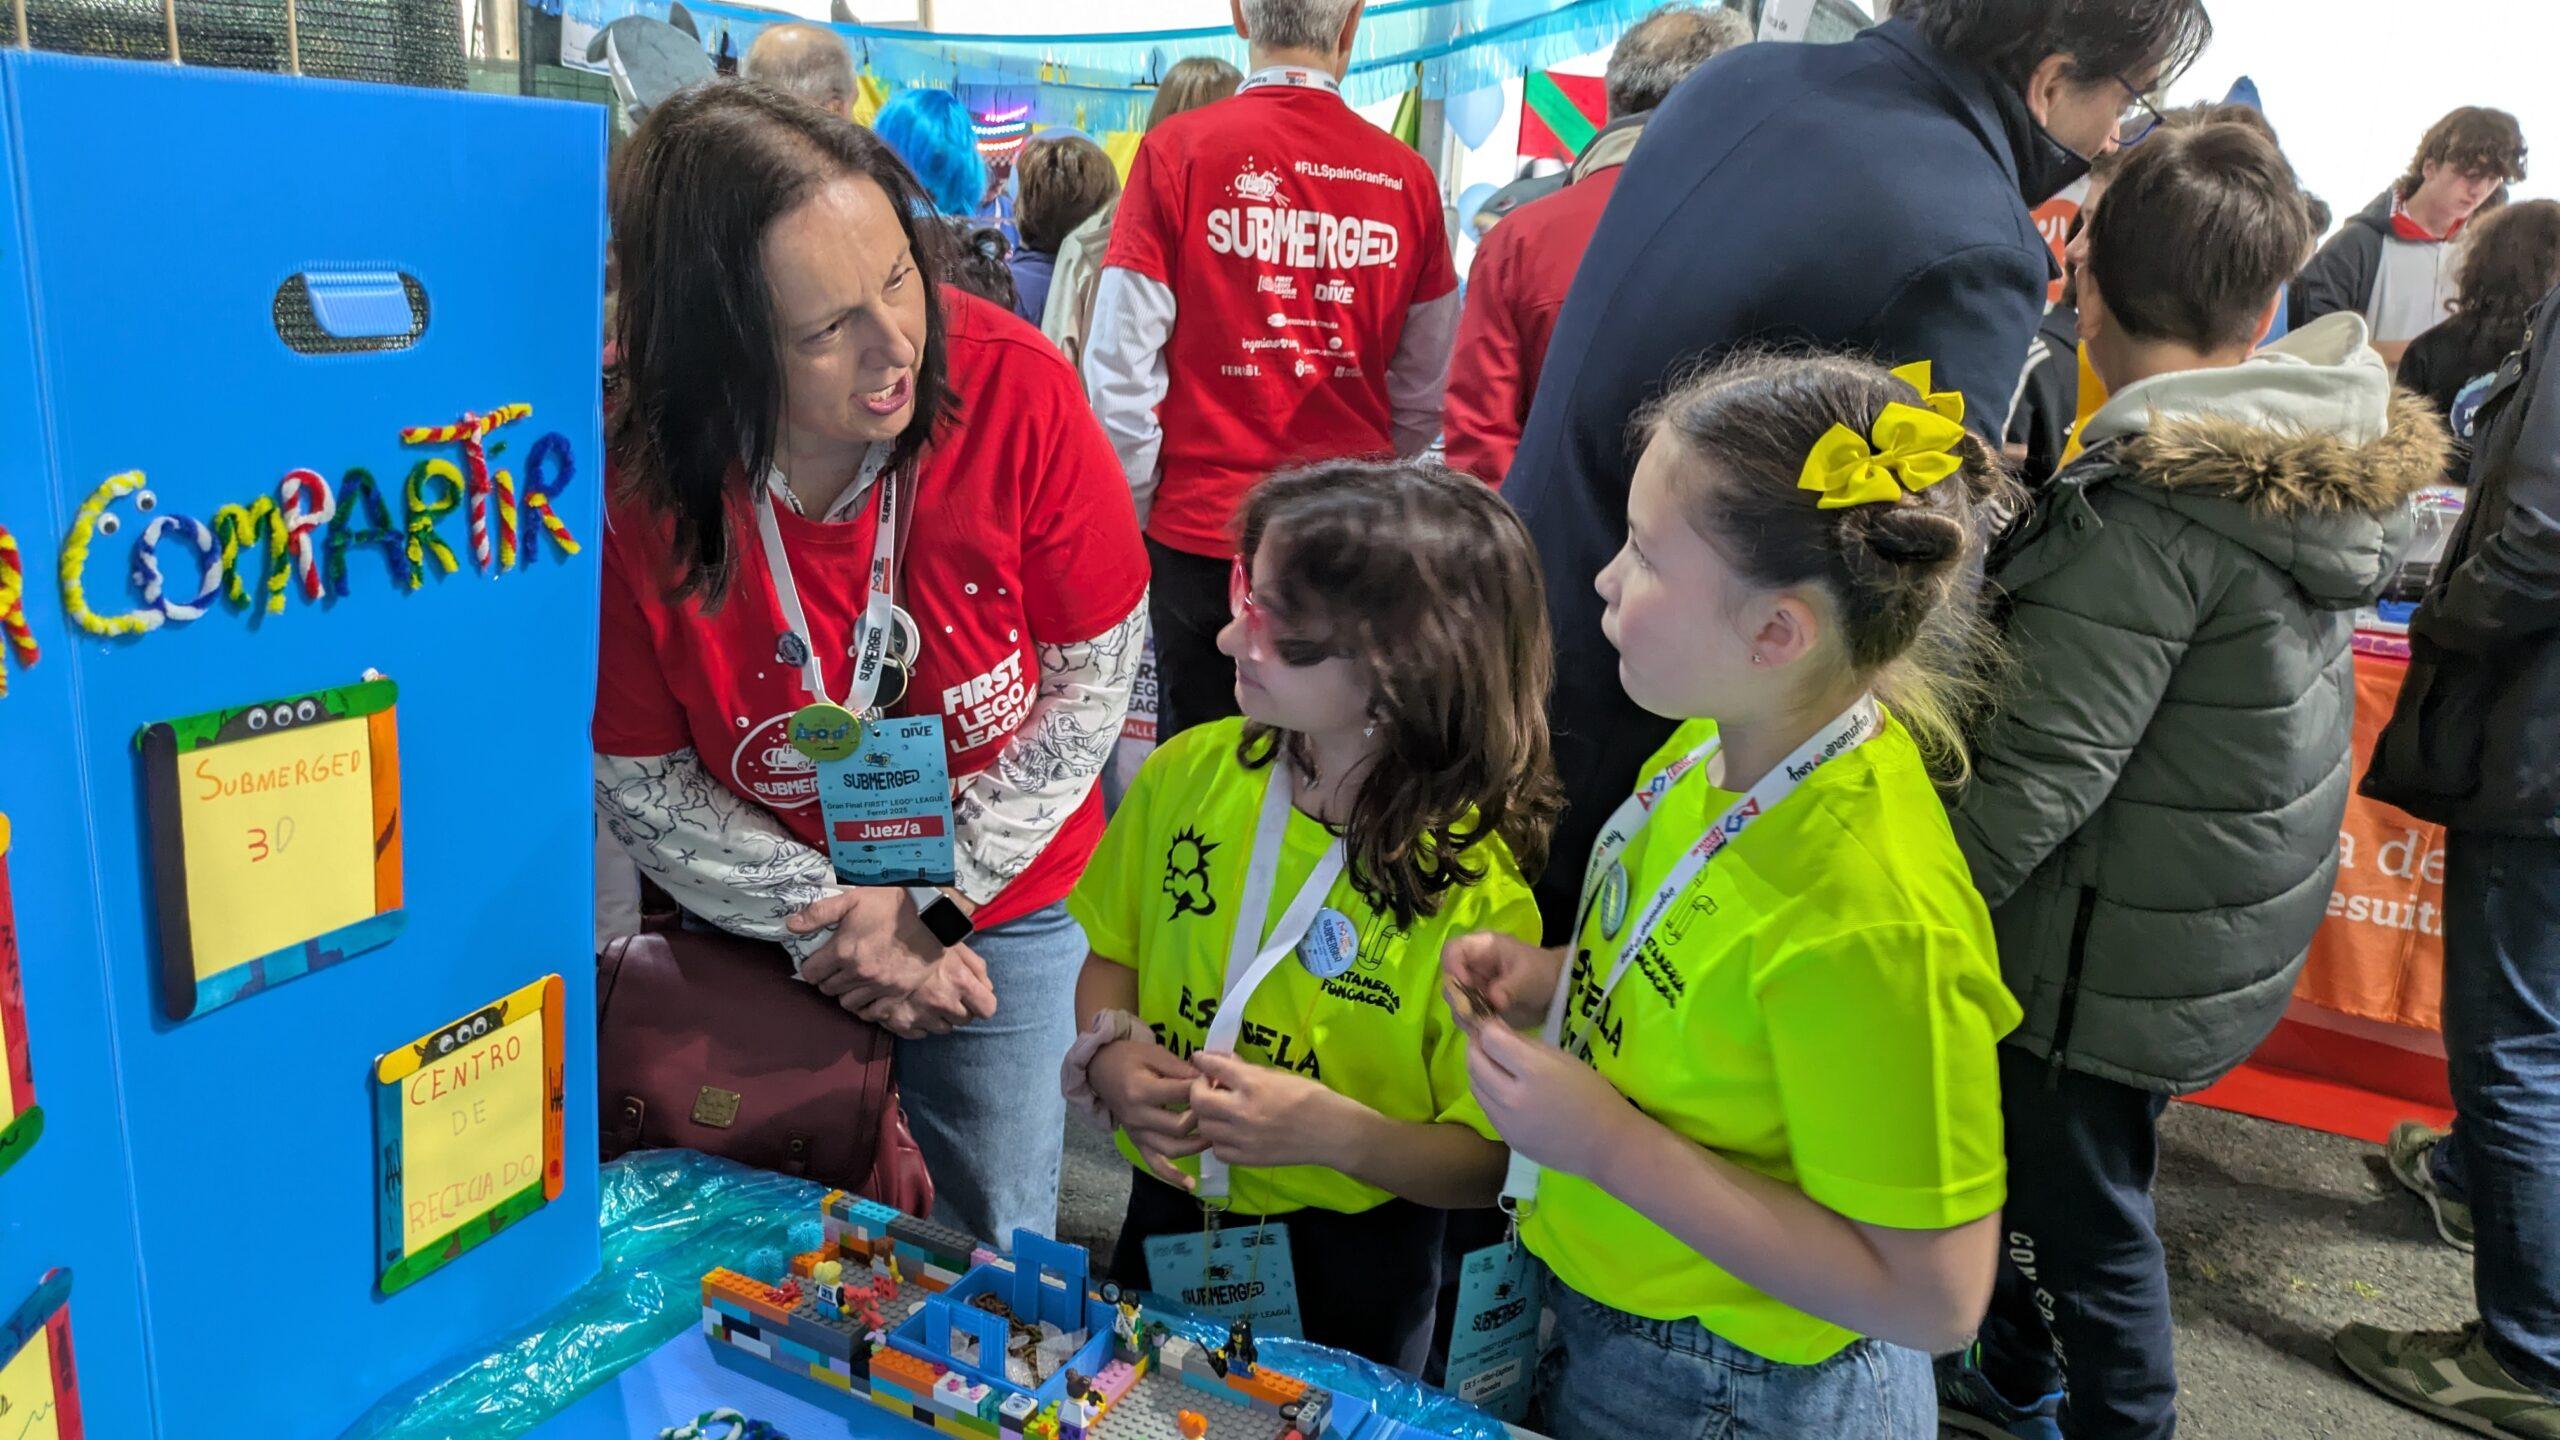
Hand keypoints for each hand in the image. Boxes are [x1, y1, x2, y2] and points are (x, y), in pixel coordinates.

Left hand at [789, 888, 948, 1008]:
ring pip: (847, 1003)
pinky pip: (872, 1013)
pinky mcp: (897, 994)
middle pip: (827, 989)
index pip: (811, 973)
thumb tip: (790, 925)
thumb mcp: (852, 899)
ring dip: (845, 993)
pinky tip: (868, 994)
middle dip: (827, 979)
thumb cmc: (891, 904)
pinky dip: (866, 1006)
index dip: (812, 966)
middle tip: (836, 968)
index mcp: (843, 950)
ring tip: (852, 981)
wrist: (932, 916)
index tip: (819, 961)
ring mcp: (879, 986)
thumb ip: (819, 913)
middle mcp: (858, 973)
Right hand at [855, 946, 996, 1037]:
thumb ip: (976, 967)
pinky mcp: (901, 1024)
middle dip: (960, 1008)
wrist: (877, 942)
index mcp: (960, 982)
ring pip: (943, 1029)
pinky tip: (913, 1007)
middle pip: (965, 1020)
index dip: (982, 1003)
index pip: (987, 1009)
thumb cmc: (921, 937)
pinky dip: (919, 1024)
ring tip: (929, 998)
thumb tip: (987, 988)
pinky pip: (920, 1033)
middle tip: (947, 992)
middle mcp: (943, 1003)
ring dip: (940, 1017)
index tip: (975, 997)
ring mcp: (921, 1015)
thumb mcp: (954, 945)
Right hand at [1091, 1037, 1207, 1188]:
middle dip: (1203, 1118)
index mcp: (1142, 1091)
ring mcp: (1136, 1133)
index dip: (1204, 1089)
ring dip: (1196, 1146)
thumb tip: (1211, 1080)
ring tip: (1214, 1136)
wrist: (1100, 1068)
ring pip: (1171, 1149)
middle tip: (1218, 1109)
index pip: (1182, 1095)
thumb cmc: (1129, 1057)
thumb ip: (1182, 1069)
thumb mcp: (1155, 1054)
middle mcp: (1138, 1116)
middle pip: (1179, 1127)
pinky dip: (1171, 1176)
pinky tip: (1190, 1185)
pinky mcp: (1136, 1142)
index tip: (1217, 1082)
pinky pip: (1154, 1164)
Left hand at [1187, 1050, 1357, 1170]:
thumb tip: (1224, 1062)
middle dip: (1198, 1090)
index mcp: (1253, 1084)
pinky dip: (1219, 1140)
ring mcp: (1243, 1138)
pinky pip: (1218, 1150)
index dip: (1203, 1061)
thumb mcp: (1278, 1075)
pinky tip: (1230, 1133)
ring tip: (1220, 1111)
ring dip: (1208, 1116)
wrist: (1331, 1131)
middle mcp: (1243, 1111)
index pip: (1215, 1067)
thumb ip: (1248, 1071)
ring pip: (1205, 1127)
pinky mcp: (1248, 1158)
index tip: (1199, 1059)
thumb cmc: (1310, 1097)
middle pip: (1199, 1100)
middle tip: (1208, 1087)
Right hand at [1440, 931, 1567, 1030]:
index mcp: (1482, 948)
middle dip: (1459, 998)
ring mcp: (1473, 987)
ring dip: (1465, 1014)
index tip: (1466, 987)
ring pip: (1454, 1001)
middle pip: (1449, 979)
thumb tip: (1493, 1001)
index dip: (1452, 968)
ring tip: (1486, 1023)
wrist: (1556, 992)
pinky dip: (1472, 1024)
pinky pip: (1465, 1016)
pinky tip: (1487, 1030)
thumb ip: (1510, 987)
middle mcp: (1472, 966)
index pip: (1452, 950)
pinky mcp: (1477, 1006)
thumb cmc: (1542, 973)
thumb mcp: (1529, 977)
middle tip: (1476, 1013)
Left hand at [1464, 1017, 1643, 1181]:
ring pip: (1475, 1087)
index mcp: (1534, 1072)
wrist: (1606, 1144)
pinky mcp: (1507, 1138)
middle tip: (1483, 1037)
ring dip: (1477, 1069)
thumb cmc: (1593, 1095)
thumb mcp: (1564, 1059)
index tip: (1491, 1022)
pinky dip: (1486, 1091)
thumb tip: (1497, 1030)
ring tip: (1489, 1060)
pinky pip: (1487, 1108)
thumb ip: (1527, 1044)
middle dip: (1475, 1045)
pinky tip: (1500, 1086)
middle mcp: (1513, 1097)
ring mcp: (1507, 1122)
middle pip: (1475, 1063)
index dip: (1488, 1027)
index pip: (1491, 1041)